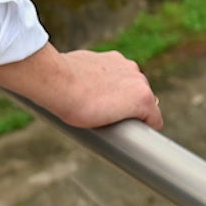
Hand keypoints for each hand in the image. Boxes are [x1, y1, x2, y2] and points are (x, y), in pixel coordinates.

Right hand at [0, 44, 162, 129]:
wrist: (60, 81)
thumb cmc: (57, 78)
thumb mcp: (67, 71)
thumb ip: (74, 77)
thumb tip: (51, 84)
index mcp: (113, 61)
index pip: (124, 83)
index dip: (118, 100)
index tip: (109, 111)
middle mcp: (131, 69)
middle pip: (137, 95)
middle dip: (127, 109)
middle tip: (111, 126)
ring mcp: (139, 84)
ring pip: (145, 107)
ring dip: (135, 119)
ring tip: (122, 137)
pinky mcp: (143, 100)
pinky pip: (154, 120)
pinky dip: (148, 130)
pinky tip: (141, 144)